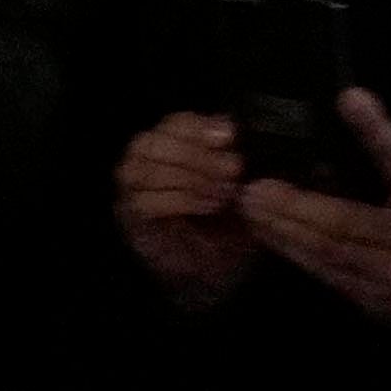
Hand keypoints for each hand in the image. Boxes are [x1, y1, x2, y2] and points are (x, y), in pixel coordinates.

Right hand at [115, 110, 259, 317]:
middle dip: (196, 155)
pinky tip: (208, 206)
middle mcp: (146, 160)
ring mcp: (132, 189)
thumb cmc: (231, 221)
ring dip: (189, 179)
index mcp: (176, 142)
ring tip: (224, 193)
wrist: (215, 268)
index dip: (199, 127)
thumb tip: (260, 136)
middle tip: (233, 171)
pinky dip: (180, 201)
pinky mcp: (130, 217)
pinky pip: (144, 202)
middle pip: (152, 142)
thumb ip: (246, 156)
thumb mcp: (247, 184)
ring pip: (145, 170)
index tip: (229, 138)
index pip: (175, 122)